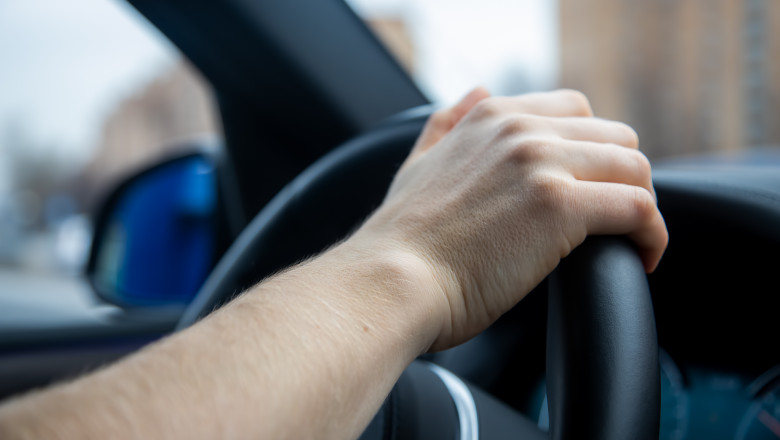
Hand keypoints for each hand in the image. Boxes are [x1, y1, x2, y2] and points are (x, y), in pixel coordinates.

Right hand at [352, 89, 667, 350]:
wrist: (391, 280)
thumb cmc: (403, 240)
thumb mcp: (418, 163)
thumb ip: (448, 123)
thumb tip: (477, 90)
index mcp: (492, 117)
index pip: (577, 111)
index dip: (594, 152)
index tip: (592, 189)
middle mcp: (520, 130)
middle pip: (615, 136)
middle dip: (621, 178)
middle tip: (614, 221)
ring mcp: (541, 163)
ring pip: (634, 167)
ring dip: (641, 205)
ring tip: (631, 240)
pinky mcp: (561, 206)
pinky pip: (639, 208)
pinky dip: (652, 234)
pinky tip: (643, 258)